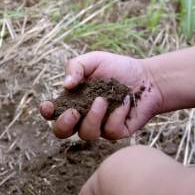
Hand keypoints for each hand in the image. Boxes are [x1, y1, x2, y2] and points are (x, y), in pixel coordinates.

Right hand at [39, 51, 163, 139]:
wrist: (148, 78)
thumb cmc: (118, 68)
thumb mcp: (94, 60)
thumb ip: (76, 67)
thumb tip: (66, 85)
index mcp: (72, 100)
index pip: (52, 112)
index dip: (46, 112)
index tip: (48, 106)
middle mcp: (82, 116)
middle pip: (61, 132)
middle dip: (64, 124)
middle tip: (74, 112)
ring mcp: (98, 127)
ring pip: (86, 134)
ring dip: (93, 118)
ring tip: (103, 100)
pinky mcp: (115, 133)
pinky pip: (109, 131)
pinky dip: (117, 115)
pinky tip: (126, 102)